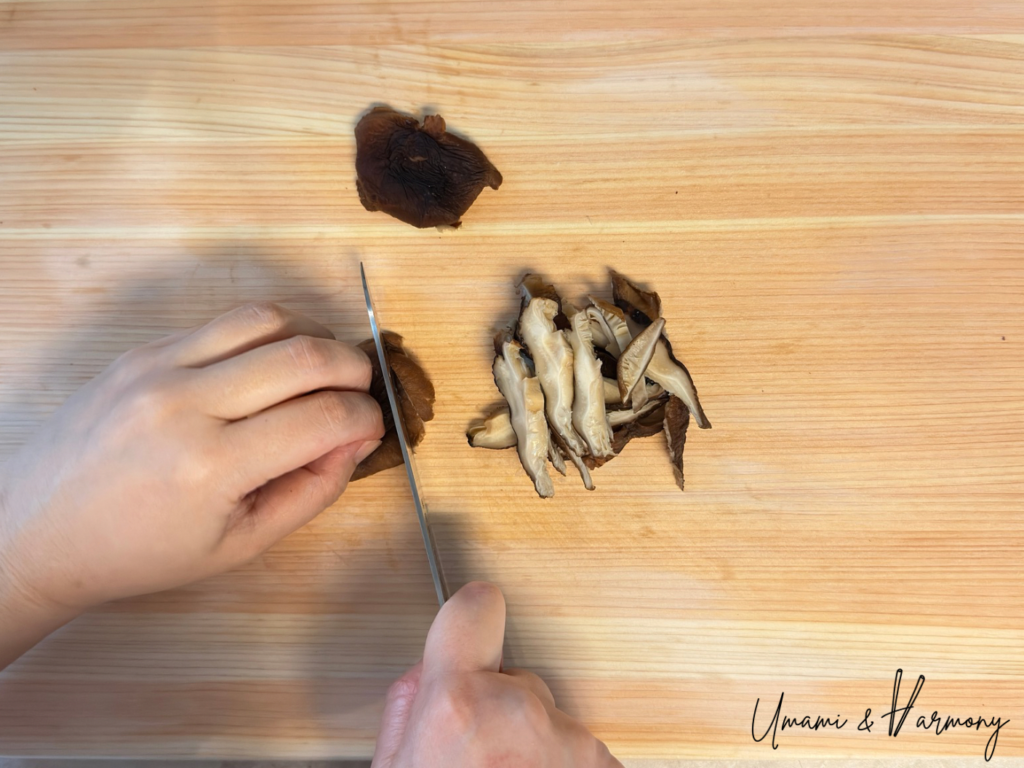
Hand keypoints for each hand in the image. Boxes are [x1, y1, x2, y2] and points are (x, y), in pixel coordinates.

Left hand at [0, 302, 383, 665]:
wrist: (40, 530)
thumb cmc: (140, 551)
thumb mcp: (238, 545)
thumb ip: (311, 490)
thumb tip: (357, 439)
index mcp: (211, 467)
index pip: (324, 417)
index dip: (367, 418)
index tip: (371, 428)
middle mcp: (184, 403)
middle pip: (306, 354)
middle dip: (355, 368)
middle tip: (360, 392)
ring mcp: (158, 367)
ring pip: (267, 318)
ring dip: (313, 337)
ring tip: (320, 370)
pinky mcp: (142, 350)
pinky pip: (222, 322)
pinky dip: (264, 337)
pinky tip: (267, 368)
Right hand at [372, 582, 622, 767]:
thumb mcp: (393, 766)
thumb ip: (410, 706)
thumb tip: (431, 672)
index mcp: (456, 705)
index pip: (475, 608)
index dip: (472, 615)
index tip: (479, 611)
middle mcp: (517, 714)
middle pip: (517, 682)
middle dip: (502, 712)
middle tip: (479, 758)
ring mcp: (568, 743)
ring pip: (550, 721)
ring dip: (534, 748)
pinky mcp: (601, 765)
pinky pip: (580, 752)